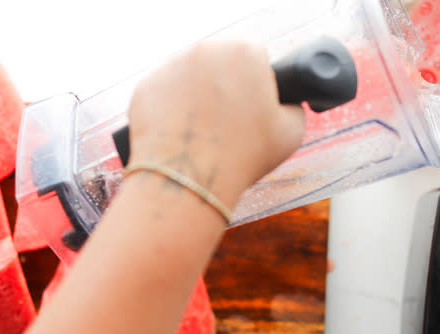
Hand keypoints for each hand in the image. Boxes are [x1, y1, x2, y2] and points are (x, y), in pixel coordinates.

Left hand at [126, 40, 304, 206]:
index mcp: (244, 53)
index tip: (255, 108)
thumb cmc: (241, 156)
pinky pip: (166, 94)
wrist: (188, 179)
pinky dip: (174, 110)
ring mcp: (170, 65)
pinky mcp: (147, 86)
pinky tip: (184, 134)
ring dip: (199, 95)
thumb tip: (283, 104)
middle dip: (227, 86)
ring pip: (192, 76)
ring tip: (206, 132)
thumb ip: (292, 107)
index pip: (258, 57)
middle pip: (222, 63)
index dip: (260, 85)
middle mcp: (205, 50)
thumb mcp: (292, 132)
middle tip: (231, 122)